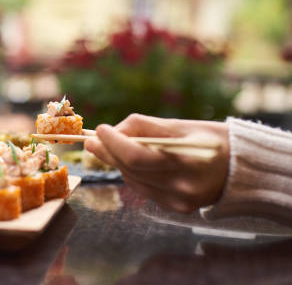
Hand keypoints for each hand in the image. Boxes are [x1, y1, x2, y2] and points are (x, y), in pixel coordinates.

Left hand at [84, 114, 229, 212]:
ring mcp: (179, 200)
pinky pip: (143, 189)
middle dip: (108, 151)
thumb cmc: (210, 140)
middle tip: (93, 139)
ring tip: (109, 147)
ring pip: (133, 179)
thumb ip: (145, 128)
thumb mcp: (181, 126)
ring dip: (117, 162)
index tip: (101, 129)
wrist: (241, 169)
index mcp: (188, 160)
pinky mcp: (176, 208)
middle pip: (131, 169)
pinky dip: (132, 174)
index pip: (137, 156)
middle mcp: (183, 185)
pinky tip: (130, 162)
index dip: (113, 143)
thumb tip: (110, 131)